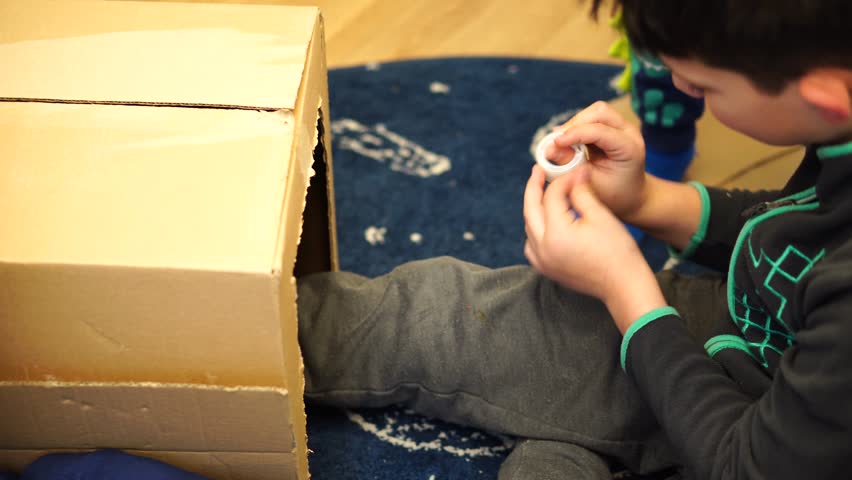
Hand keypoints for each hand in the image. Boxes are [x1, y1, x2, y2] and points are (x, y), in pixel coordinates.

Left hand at [523, 165, 666, 332]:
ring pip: (529, 227)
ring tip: (542, 193)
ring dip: (534, 208)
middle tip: (538, 170)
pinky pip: (532, 244)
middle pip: (530, 209)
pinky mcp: (546, 270)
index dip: (563, 180)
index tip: (575, 172)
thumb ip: (581, 192)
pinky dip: (535, 229)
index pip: (551, 196)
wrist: (624, 286)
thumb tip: (574, 175)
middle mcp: (543, 248)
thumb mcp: (600, 216)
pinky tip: (545, 221)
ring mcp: (542, 261)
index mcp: (556, 233)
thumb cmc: (617, 251)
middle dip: (534, 187)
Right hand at [547, 101, 647, 220]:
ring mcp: (623, 126)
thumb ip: (569, 165)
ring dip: (575, 124)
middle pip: (599, 112)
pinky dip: (578, 126)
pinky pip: (592, 117)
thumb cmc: (612, 193)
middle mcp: (630, 132)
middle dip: (575, 124)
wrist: (629, 194)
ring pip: (595, 111)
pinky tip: (569, 141)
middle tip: (557, 141)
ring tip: (562, 142)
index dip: (575, 134)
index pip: (600, 131)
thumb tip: (548, 149)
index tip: (555, 143)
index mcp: (629, 148)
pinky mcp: (614, 125)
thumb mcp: (589, 184)